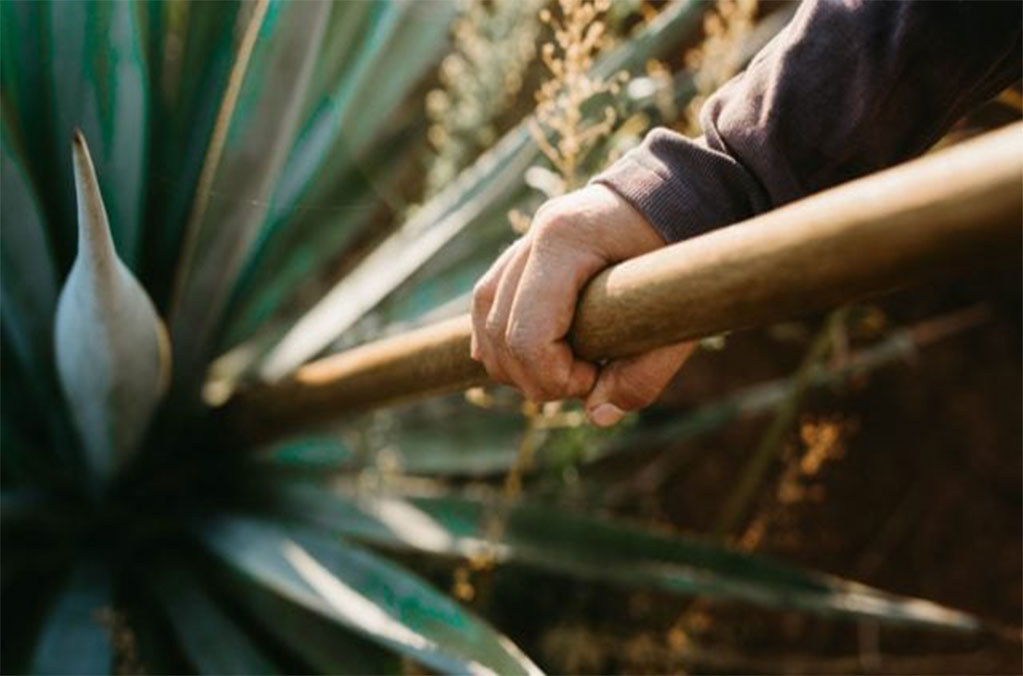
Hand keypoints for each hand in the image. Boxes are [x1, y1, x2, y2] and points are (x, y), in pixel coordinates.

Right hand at [470, 184, 695, 426]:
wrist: (686, 192)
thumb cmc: (687, 250)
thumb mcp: (676, 316)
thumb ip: (643, 373)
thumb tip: (599, 414)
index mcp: (566, 241)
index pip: (527, 334)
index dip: (552, 376)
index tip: (593, 379)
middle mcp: (535, 236)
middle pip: (499, 331)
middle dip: (533, 375)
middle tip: (584, 381)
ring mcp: (526, 239)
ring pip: (484, 314)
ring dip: (510, 360)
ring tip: (558, 373)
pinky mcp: (525, 250)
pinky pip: (488, 299)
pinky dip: (497, 335)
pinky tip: (520, 359)